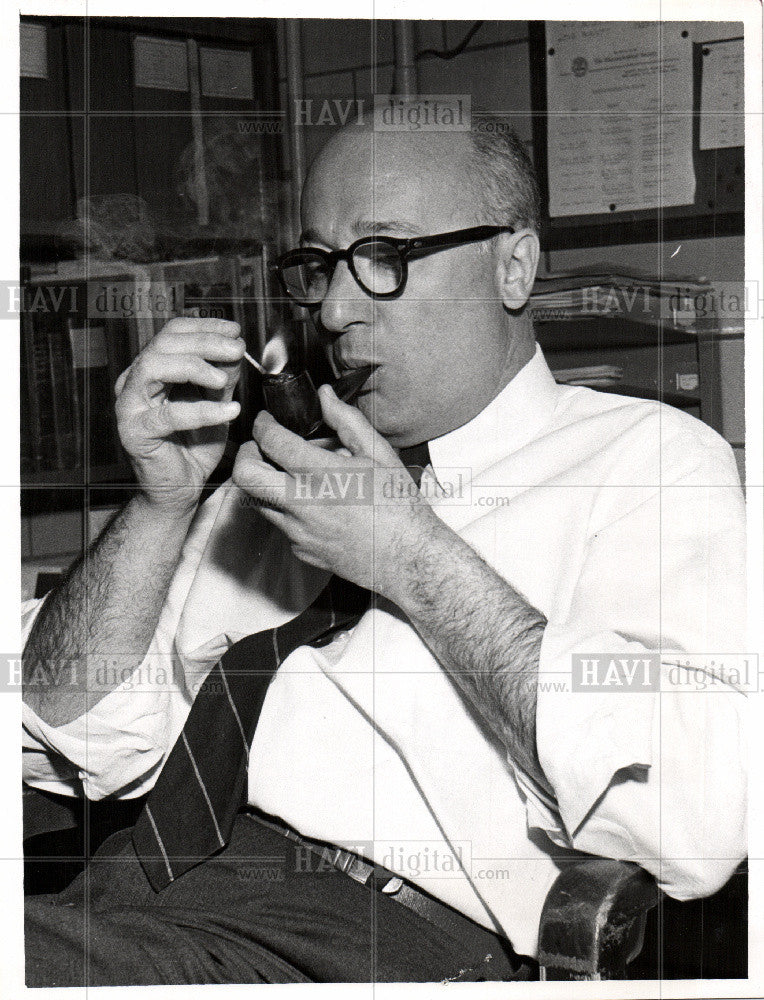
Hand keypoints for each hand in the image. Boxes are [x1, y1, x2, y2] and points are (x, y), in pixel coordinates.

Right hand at [115, 318, 244, 513]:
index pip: (172, 333)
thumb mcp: (216, 405)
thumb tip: (235, 350)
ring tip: (224, 380)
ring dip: (194, 366)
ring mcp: (130, 406)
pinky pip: (168, 415)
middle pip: (163, 344)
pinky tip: (229, 412)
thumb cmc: (194, 447)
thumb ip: (222, 378)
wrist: (180, 490)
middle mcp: (135, 382)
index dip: (204, 326)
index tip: (234, 330)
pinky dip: (202, 411)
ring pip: (154, 367)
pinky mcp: (134, 432)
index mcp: (152, 370)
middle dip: (204, 342)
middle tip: (236, 350)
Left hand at [231, 384, 440, 597]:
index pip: (271, 441)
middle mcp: (302, 504)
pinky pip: (281, 524)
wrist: (408, 558)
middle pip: (245, 475)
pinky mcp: (302, 549)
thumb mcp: (379, 453)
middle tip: (259, 447)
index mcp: (321, 474)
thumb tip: (326, 396)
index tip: (266, 421)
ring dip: (265, 482)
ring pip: (258, 501)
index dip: (262, 425)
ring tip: (291, 475)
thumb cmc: (399, 506)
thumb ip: (347, 421)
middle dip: (245, 454)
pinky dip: (287, 509)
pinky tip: (313, 504)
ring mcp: (298, 530)